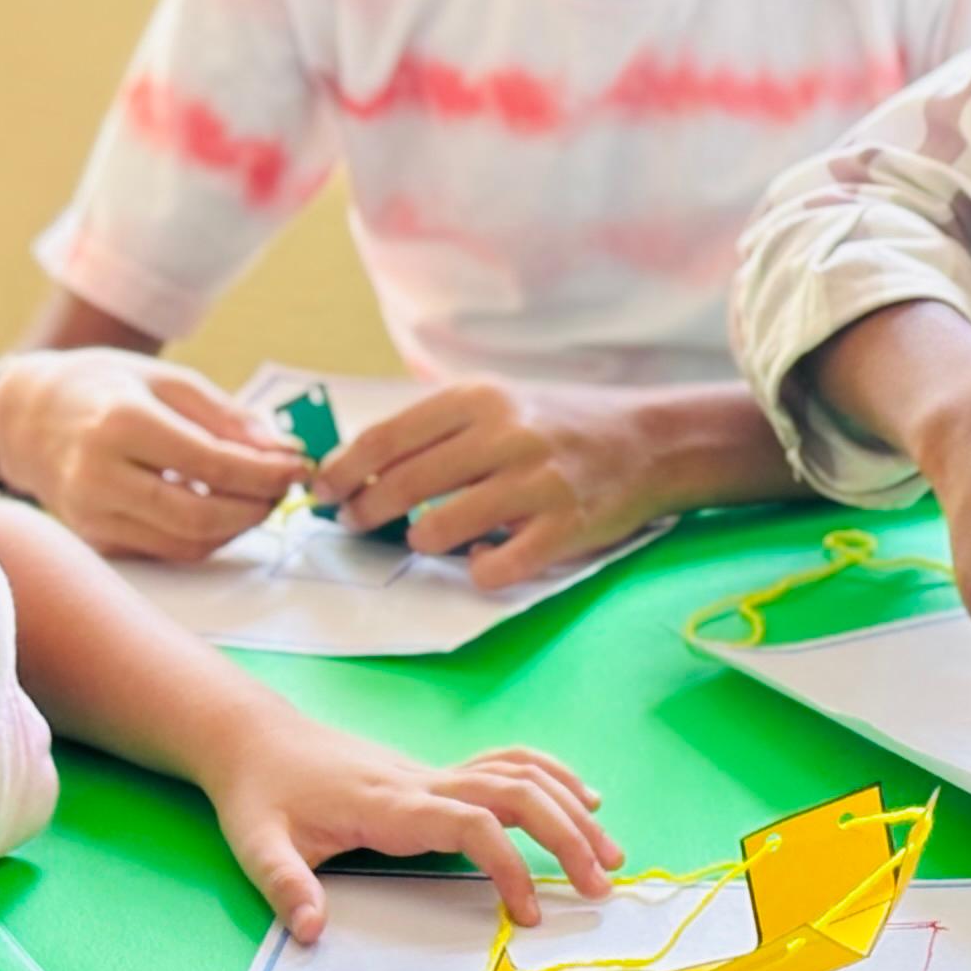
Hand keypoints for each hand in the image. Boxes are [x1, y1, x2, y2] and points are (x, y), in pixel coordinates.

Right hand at [0, 349, 309, 564]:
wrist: (27, 417)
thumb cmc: (103, 388)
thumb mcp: (165, 379)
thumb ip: (226, 416)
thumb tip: (281, 450)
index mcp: (119, 424)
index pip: (209, 462)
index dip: (264, 471)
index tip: (299, 466)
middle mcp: (99, 476)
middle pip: (200, 515)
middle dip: (257, 506)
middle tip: (286, 487)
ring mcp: (92, 515)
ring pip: (187, 543)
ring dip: (237, 527)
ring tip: (261, 497)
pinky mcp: (96, 539)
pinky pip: (167, 550)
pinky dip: (206, 536)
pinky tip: (223, 509)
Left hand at [197, 710, 624, 944]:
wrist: (255, 739)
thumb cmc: (259, 795)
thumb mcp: (257, 844)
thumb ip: (285, 886)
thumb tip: (311, 933)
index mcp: (391, 803)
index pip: (473, 823)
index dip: (510, 865)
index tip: (529, 914)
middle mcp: (424, 781)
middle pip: (518, 792)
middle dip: (568, 835)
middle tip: (602, 886)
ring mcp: (434, 772)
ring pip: (522, 775)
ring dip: (572, 809)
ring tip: (611, 853)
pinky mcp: (435, 774)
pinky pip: (508, 765)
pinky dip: (554, 777)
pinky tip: (583, 799)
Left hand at [314, 381, 667, 590]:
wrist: (648, 441)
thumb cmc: (558, 425)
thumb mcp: (499, 403)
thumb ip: (438, 429)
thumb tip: (361, 466)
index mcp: (482, 399)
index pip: (388, 437)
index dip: (343, 470)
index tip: (322, 491)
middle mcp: (507, 435)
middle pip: (403, 484)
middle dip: (364, 511)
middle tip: (353, 523)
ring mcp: (537, 483)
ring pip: (439, 528)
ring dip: (420, 540)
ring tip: (427, 536)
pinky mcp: (564, 529)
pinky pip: (494, 568)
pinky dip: (476, 571)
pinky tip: (480, 560)